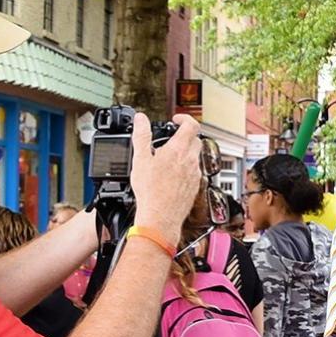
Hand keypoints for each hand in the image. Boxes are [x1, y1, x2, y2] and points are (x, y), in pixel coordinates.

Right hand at [130, 112, 202, 247]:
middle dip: (185, 136)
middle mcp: (191, 161)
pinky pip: (194, 172)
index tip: (176, 120)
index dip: (184, 118)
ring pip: (195, 156)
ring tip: (169, 158)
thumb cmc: (150, 192)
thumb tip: (141, 119)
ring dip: (185, 153)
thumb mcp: (140, 159)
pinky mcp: (195, 187)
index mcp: (179, 150)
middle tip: (171, 139)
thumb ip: (141, 135)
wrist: (160, 217)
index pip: (191, 125)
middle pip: (195, 140)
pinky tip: (173, 175)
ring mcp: (195, 175)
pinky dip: (186, 168)